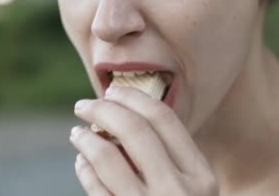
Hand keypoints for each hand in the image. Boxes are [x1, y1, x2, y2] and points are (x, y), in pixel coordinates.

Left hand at [70, 86, 217, 195]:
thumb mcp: (191, 191)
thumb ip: (170, 159)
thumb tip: (122, 114)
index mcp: (200, 176)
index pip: (164, 118)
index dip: (132, 97)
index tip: (112, 92)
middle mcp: (179, 192)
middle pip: (132, 129)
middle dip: (102, 109)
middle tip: (83, 106)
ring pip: (106, 155)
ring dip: (85, 138)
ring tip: (77, 134)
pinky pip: (94, 187)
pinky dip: (83, 168)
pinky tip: (82, 163)